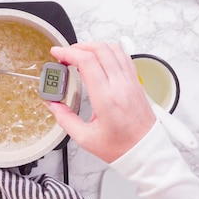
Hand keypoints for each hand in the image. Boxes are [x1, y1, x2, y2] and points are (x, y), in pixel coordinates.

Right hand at [45, 42, 155, 162]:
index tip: (57, 53)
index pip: (87, 62)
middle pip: (99, 49)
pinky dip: (108, 51)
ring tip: (80, 55)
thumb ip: (65, 119)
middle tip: (65, 55)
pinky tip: (99, 59)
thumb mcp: (85, 138)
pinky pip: (123, 56)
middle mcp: (120, 85)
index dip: (68, 52)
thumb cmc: (121, 147)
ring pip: (112, 48)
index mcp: (106, 99)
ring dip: (93, 47)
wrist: (147, 151)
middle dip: (78, 47)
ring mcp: (130, 81)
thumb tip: (52, 104)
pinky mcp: (136, 81)